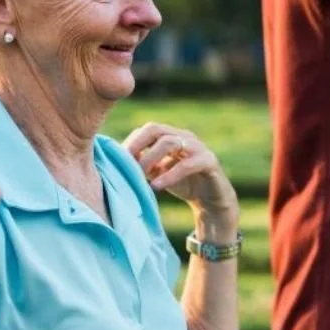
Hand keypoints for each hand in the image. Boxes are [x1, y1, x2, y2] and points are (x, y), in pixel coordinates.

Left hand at [124, 123, 238, 223]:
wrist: (211, 201)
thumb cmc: (182, 184)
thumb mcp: (158, 173)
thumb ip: (142, 165)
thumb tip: (118, 162)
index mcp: (171, 136)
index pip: (146, 130)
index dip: (131, 143)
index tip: (117, 162)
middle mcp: (184, 137)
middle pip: (155, 129)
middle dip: (137, 145)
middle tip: (126, 165)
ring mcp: (198, 147)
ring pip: (170, 142)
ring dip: (150, 159)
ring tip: (140, 176)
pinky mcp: (209, 161)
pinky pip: (187, 164)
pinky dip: (169, 175)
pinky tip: (156, 186)